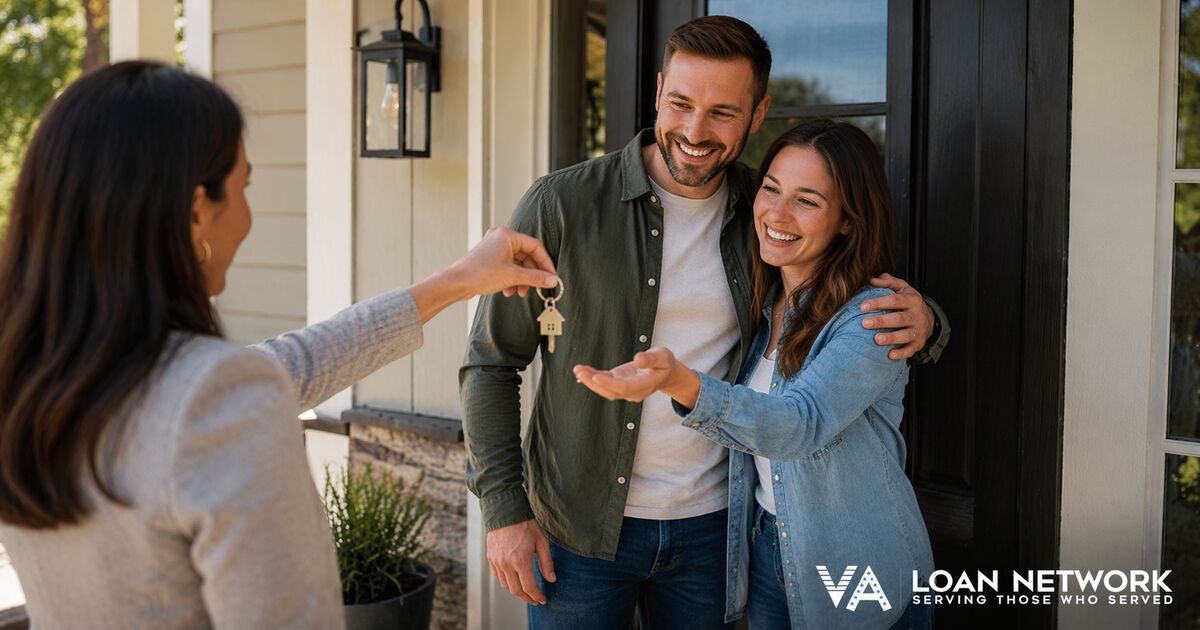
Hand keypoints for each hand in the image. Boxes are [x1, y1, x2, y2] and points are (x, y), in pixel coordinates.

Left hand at [452, 226, 557, 298]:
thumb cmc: (480, 274)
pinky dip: (511, 278)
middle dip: (531, 274)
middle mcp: (501, 237)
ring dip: (521, 279)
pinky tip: (509, 290)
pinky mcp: (489, 257)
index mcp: (507, 235)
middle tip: (537, 287)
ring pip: (517, 263)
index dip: (545, 263)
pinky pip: (508, 266)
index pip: (535, 247)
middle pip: (526, 256)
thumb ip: (535, 278)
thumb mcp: (513, 276)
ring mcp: (494, 247)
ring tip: (520, 292)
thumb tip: (553, 280)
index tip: (552, 276)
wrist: (456, 283)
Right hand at [487, 519, 555, 604]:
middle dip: (527, 598)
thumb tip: (551, 579)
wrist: (505, 512)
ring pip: (506, 586)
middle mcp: (506, 564)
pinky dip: (507, 583)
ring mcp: (497, 562)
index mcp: (520, 560)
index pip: (529, 587)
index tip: (543, 600)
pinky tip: (514, 582)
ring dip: (517, 592)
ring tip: (526, 592)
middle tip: (535, 600)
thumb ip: (546, 563)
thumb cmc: (525, 525)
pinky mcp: (491, 559)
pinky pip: (498, 577)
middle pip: (516, 590)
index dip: (537, 596)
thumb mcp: (541, 542)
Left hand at [574, 348, 699, 407]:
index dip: (609, 383)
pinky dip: (592, 377)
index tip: (595, 376)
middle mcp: (633, 391)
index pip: (625, 387)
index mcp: (645, 384)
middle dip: (594, 383)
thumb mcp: (663, 356)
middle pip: (611, 392)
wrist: (665, 373)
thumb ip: (651, 358)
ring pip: (605, 389)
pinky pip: (604, 382)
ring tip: (578, 370)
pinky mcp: (619, 382)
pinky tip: (582, 371)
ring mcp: (625, 389)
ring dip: (590, 381)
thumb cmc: (664, 363)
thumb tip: (638, 359)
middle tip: (580, 372)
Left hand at [861, 273, 934, 360]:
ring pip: (905, 335)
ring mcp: (918, 330)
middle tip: (865, 323)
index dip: (879, 303)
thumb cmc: (908, 302)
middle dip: (882, 321)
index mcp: (912, 300)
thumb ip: (888, 282)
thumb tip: (871, 280)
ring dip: (891, 338)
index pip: (895, 300)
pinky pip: (911, 350)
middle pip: (899, 319)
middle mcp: (916, 315)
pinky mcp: (918, 344)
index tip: (863, 306)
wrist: (929, 319)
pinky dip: (902, 353)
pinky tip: (890, 355)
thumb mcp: (902, 288)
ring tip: (876, 339)